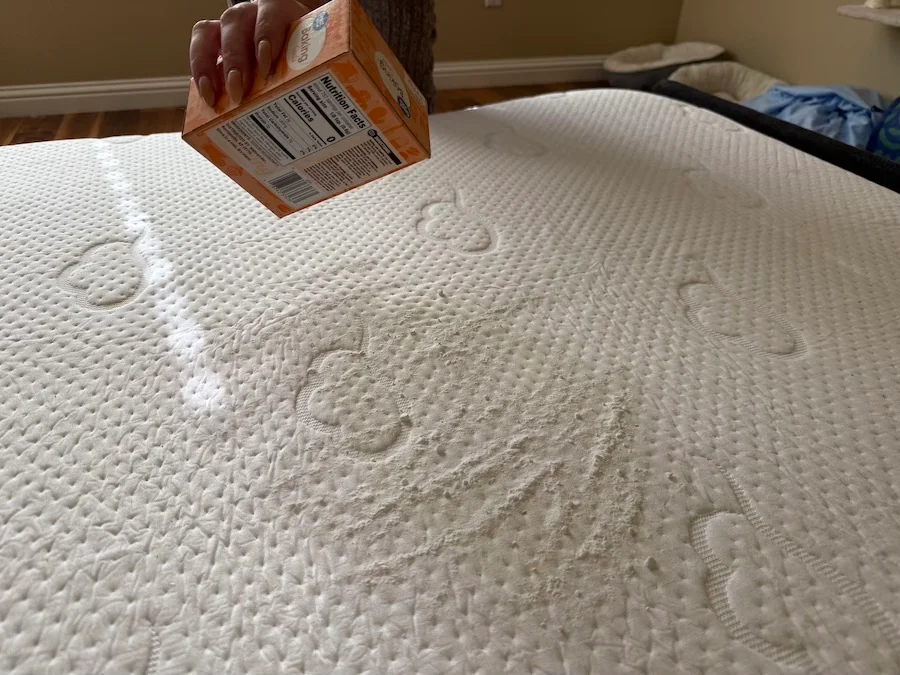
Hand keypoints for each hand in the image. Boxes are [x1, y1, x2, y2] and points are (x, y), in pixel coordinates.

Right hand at [190, 0, 322, 106]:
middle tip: (239, 91)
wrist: (295, 38)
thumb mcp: (317, 52)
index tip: (266, 66)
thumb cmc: (306, 51)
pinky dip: (199, 67)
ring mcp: (232, 24)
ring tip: (213, 97)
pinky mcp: (216, 37)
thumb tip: (347, 105)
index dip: (267, 36)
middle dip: (236, 60)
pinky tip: (205, 93)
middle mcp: (253, 12)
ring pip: (210, 30)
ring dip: (209, 65)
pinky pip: (200, 43)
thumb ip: (324, 65)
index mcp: (282, 10)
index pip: (272, 13)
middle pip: (236, 24)